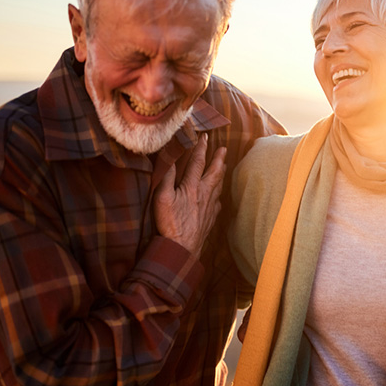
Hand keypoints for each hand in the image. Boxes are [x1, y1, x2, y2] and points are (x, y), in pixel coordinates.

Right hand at [154, 134, 226, 253]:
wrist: (182, 248)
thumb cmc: (170, 224)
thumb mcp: (162, 198)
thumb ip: (166, 178)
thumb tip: (169, 160)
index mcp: (192, 187)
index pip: (198, 163)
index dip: (201, 149)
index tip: (205, 137)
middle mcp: (204, 194)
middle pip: (214, 172)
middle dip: (218, 159)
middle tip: (224, 148)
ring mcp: (210, 207)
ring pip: (218, 186)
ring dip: (221, 174)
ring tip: (224, 166)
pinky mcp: (211, 218)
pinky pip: (218, 202)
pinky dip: (219, 194)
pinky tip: (218, 196)